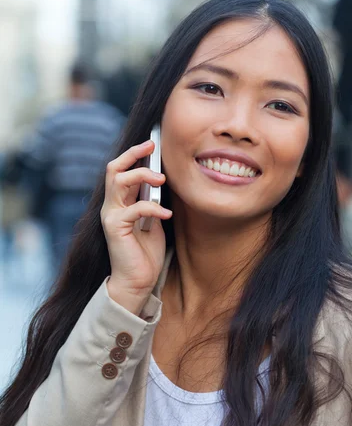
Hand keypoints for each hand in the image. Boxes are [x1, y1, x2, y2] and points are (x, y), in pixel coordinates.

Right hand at [101, 140, 171, 313]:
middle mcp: (111, 206)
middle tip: (152, 148)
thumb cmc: (146, 252)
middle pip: (113, 169)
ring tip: (161, 180)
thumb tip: (164, 181)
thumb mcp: (153, 221)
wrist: (137, 281)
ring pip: (119, 182)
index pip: (120, 170)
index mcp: (120, 202)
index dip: (134, 154)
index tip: (152, 144)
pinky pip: (134, 209)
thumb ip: (152, 202)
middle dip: (133, 154)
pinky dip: (153, 209)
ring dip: (142, 175)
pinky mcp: (115, 228)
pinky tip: (166, 215)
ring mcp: (111, 216)